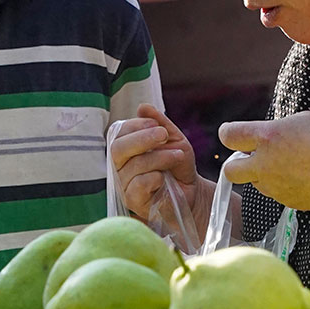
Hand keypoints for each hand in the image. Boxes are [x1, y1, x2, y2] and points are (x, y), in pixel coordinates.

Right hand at [109, 104, 198, 220]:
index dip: (135, 126)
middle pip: (117, 149)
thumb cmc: (179, 166)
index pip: (117, 134)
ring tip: (177, 156)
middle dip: (142, 139)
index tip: (157, 125)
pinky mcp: (133, 201)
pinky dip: (155, 177)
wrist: (192, 191)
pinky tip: (164, 179)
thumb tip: (143, 107)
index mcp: (126, 150)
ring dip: (160, 158)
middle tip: (163, 135)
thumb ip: (160, 123)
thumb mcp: (174, 140)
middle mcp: (120, 167)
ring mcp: (124, 185)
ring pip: (134, 166)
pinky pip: (138, 184)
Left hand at [218, 111, 309, 209]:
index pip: (228, 135)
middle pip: (229, 171)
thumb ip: (278, 130)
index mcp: (267, 137)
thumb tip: (269, 138)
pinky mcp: (286, 201)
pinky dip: (285, 187)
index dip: (228, 133)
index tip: (234, 134)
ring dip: (264, 175)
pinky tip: (304, 178)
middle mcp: (264, 164)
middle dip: (235, 165)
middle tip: (251, 159)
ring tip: (290, 166)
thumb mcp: (303, 121)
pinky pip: (277, 193)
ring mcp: (274, 186)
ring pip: (256, 183)